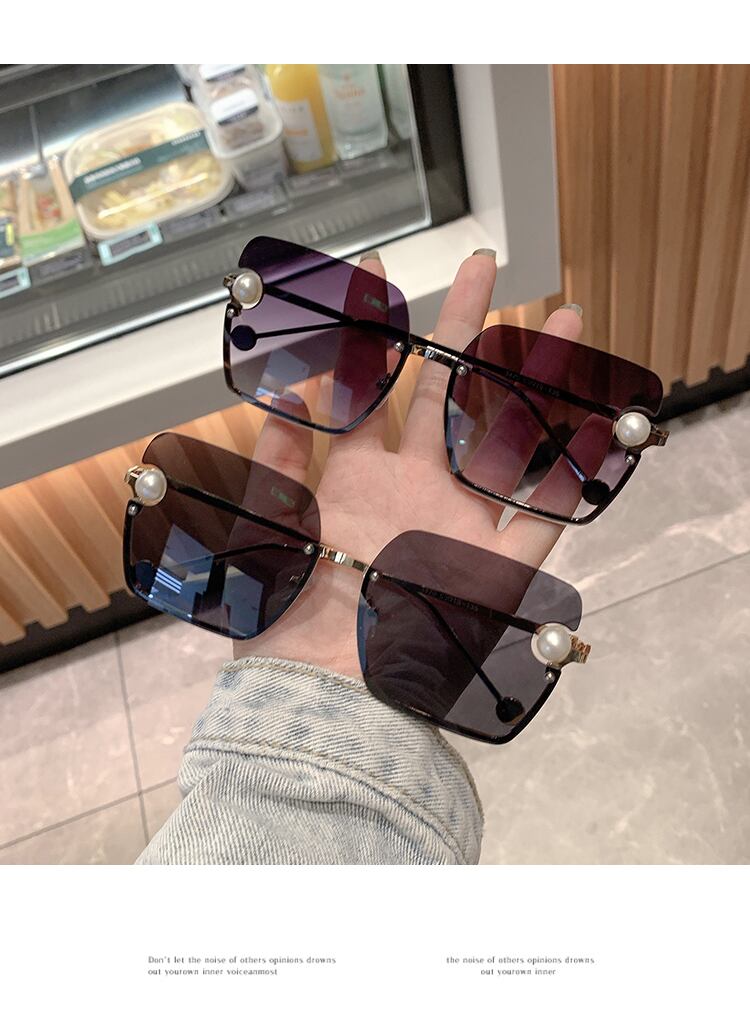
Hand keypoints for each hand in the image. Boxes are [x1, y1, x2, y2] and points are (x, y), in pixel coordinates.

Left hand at [236, 250, 582, 677]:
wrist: (326, 699)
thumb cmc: (290, 624)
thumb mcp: (267, 532)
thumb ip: (276, 460)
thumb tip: (282, 390)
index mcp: (357, 475)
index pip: (365, 386)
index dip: (370, 330)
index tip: (376, 270)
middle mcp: (414, 488)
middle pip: (446, 392)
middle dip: (466, 328)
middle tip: (484, 267)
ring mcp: (459, 523)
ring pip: (506, 437)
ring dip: (535, 381)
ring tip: (564, 324)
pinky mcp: (495, 571)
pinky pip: (544, 520)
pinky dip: (574, 478)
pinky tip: (601, 427)